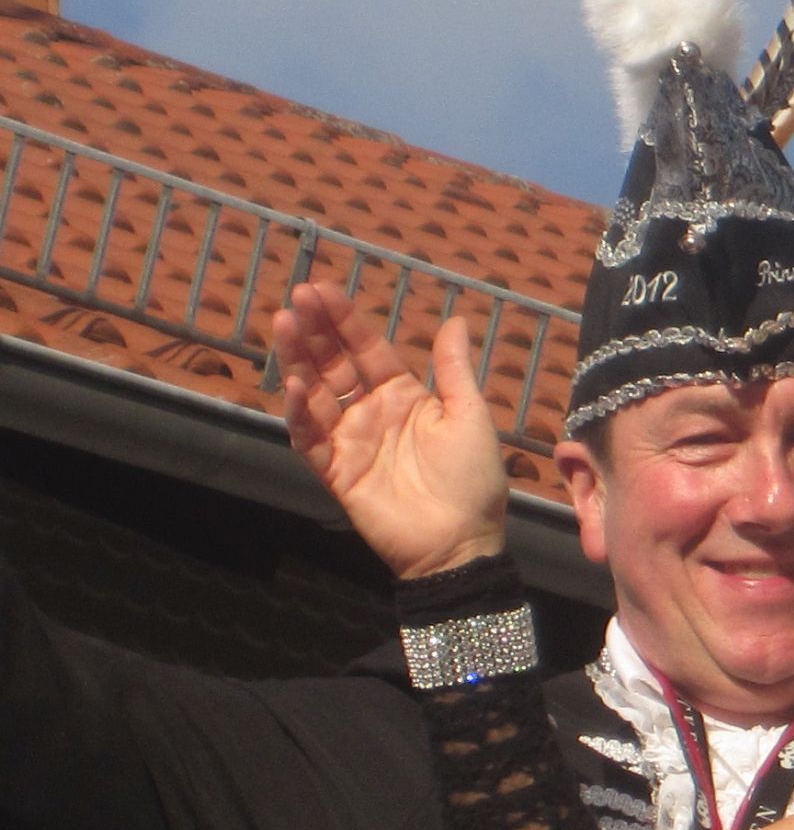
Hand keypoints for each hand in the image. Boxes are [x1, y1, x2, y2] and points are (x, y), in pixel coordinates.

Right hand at [273, 282, 511, 579]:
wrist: (461, 541)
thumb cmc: (472, 479)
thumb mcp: (469, 415)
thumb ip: (453, 369)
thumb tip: (455, 320)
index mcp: (404, 395)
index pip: (367, 349)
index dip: (344, 320)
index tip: (321, 288)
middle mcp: (372, 412)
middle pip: (334, 364)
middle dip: (315, 330)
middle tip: (297, 295)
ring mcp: (350, 440)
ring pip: (315, 393)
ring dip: (298, 360)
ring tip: (285, 324)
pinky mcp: (335, 471)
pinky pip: (310, 438)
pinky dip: (300, 413)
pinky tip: (296, 386)